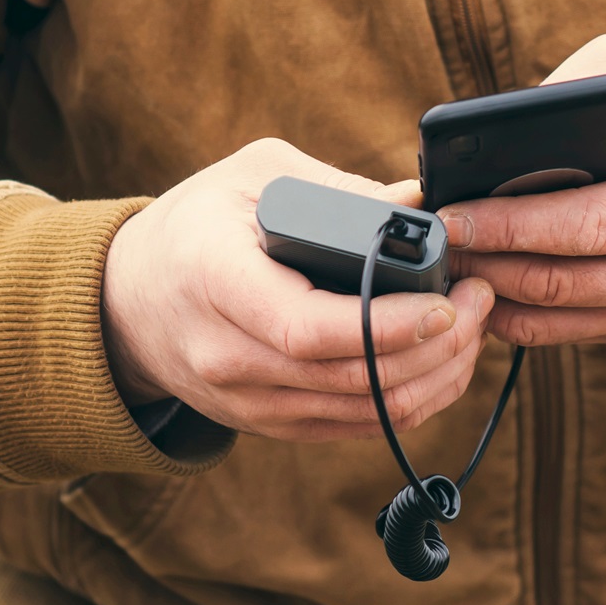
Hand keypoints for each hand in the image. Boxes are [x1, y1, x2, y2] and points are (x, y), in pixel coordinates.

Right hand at [102, 139, 496, 440]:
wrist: (125, 303)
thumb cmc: (195, 227)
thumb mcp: (251, 177)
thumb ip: (338, 188)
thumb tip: (421, 205)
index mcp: (217, 284)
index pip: (310, 328)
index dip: (389, 325)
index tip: (446, 302)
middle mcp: (230, 357)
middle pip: (355, 378)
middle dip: (439, 344)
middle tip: (480, 299)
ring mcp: (250, 402)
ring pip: (368, 413)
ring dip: (439, 375)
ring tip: (473, 325)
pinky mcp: (273, 425)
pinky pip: (360, 428)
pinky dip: (416, 399)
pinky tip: (445, 360)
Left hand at [440, 34, 605, 345]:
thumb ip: (566, 95)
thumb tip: (487, 141)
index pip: (583, 224)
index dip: (508, 224)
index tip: (451, 213)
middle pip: (560, 280)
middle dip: (486, 261)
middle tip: (433, 240)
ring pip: (556, 316)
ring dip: (492, 292)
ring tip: (447, 261)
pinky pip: (567, 331)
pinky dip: (516, 314)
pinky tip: (481, 283)